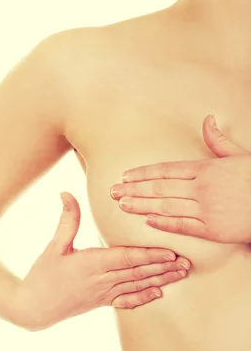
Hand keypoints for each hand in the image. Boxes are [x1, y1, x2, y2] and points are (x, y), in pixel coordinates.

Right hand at [16, 192, 190, 330]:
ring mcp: (103, 294)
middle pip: (138, 272)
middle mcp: (101, 280)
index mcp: (91, 264)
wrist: (33, 308)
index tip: (170, 251)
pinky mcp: (101, 303)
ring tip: (180, 275)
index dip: (150, 255)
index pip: (127, 258)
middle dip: (164, 268)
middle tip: (186, 262)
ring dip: (161, 280)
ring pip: (137, 286)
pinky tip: (158, 294)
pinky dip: (144, 297)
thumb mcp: (53, 246)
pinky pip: (128, 300)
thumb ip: (66, 220)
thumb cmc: (42, 276)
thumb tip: (66, 193)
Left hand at [110, 115, 250, 243]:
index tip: (125, 176)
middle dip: (133, 189)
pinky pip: (183, 226)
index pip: (166, 170)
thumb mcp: (239, 155)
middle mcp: (202, 188)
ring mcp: (206, 209)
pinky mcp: (213, 229)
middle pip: (159, 187)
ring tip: (122, 205)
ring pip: (166, 206)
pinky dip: (164, 223)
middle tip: (112, 192)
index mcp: (206, 169)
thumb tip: (207, 120)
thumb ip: (218, 141)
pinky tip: (147, 221)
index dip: (142, 173)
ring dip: (141, 205)